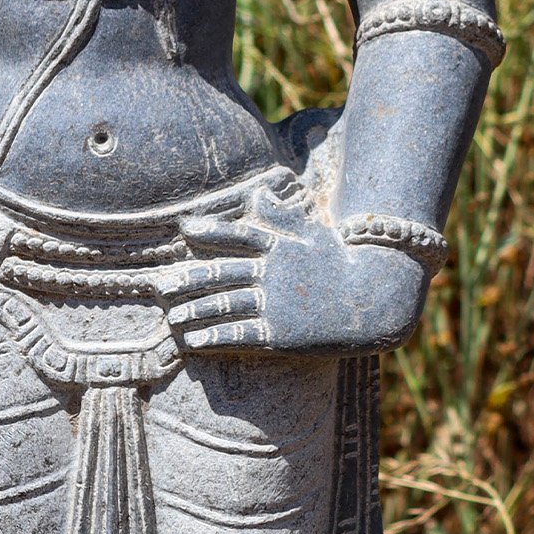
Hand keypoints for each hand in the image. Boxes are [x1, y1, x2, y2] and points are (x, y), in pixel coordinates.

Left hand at [155, 191, 429, 354]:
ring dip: (192, 312)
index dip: (210, 230)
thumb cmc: (343, 265)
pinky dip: (212, 338)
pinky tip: (192, 341)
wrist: (373, 304)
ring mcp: (274, 304)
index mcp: (281, 247)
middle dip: (186, 280)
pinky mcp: (279, 334)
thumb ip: (282, 215)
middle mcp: (273, 274)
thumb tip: (259, 191)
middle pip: (220, 273)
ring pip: (222, 305)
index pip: (239, 235)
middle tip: (159, 285)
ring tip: (171, 318)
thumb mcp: (315, 234)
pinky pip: (238, 335)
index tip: (185, 229)